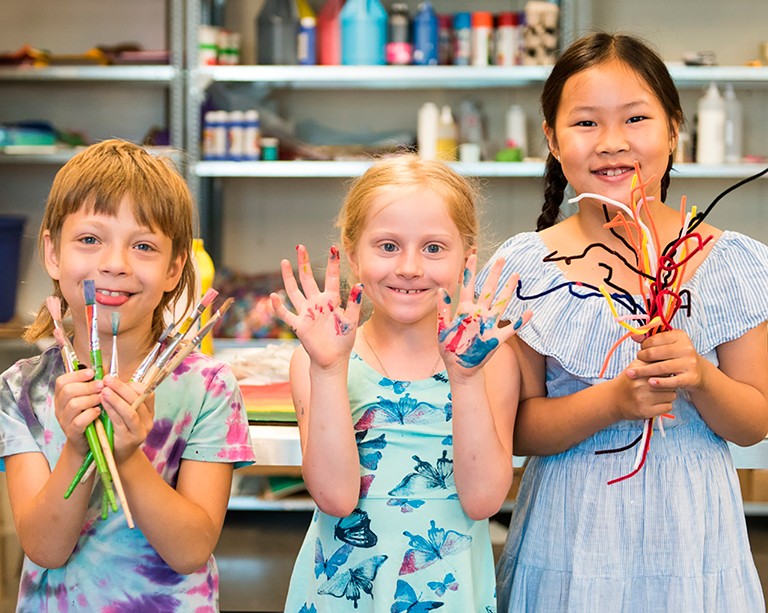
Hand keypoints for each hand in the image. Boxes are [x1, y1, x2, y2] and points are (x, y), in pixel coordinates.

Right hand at [54, 367, 103, 456]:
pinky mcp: (72, 432)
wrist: (87, 441)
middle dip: (88, 386)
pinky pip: (78, 421)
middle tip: (102, 385)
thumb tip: (103, 369)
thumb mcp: (89, 398)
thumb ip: (93, 385)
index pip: (62, 381)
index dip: (77, 375)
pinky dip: (90, 415)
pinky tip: (99, 412)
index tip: (92, 373)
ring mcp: (64, 420)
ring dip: (91, 399)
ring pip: (74, 405)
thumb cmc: (90, 415)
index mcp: (62, 396)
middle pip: (68, 391)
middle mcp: (60, 407)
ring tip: (103, 398)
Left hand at [99, 376, 154, 461]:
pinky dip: (111, 410)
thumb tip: (111, 380)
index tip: (118, 378)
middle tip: (107, 379)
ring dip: (116, 398)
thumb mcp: (124, 415)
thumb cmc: (118, 431)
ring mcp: (140, 432)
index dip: (133, 384)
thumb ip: (123, 401)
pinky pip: (120, 422)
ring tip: (103, 389)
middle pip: (139, 400)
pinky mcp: (128, 440)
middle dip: (122, 388)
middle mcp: (148, 422)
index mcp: (149, 413)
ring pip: (130, 411)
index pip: (147, 393)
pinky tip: (102, 403)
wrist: (117, 457)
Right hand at [270, 244, 362, 369]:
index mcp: (331, 300)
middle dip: (303, 263)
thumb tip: (359, 285)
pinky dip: (279, 306)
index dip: (333, 263)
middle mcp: (316, 302)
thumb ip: (354, 303)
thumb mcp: (351, 321)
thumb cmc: (343, 340)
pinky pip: (286, 314)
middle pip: (307, 278)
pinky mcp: (299, 325)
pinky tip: (273, 296)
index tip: (333, 248)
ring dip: (288, 277)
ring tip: (284, 261)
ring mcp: (306, 312)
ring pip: (294, 291)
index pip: (331, 278)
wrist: (333, 359)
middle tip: (300, 247)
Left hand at [437, 254, 531, 377]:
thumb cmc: (450, 349)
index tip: (472, 254)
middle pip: (488, 289)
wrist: (460, 368)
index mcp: (464, 310)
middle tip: (502, 258)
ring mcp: (488, 324)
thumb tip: (440, 290)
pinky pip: (510, 329)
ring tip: (516, 275)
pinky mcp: (496, 338)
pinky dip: (520, 322)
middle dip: (494, 274)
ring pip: (501, 303)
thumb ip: (443, 310)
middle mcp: (479, 314)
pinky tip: (529, 313)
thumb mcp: (442, 329)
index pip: (467, 286)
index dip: (469, 271)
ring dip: (508, 290)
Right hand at [614, 358, 677, 420]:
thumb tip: (670, 357)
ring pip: (672, 396)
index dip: (668, 373)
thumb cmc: (629, 381)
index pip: (666, 370)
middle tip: (660, 386)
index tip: (665, 375)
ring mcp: (642, 399)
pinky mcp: (645, 411)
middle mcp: (640, 384)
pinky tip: (655, 403)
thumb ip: (651, 360)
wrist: (613, 399)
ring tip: (657, 395)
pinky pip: (668, 407)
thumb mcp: (636, 366)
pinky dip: (664, 405)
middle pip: (671, 383)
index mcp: (639, 371)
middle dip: (669, 385)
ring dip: (668, 396)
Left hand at [628, 329, 702, 390]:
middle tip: (636, 362)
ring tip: (631, 374)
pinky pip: (672, 381)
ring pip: (661, 368)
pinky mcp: (690, 378)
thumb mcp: (667, 344)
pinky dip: (660, 382)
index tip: (641, 350)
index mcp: (679, 336)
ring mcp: (689, 363)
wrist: (698, 372)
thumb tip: (634, 336)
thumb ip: (650, 339)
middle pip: (655, 353)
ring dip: (643, 371)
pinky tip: (650, 383)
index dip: (643, 345)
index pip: (654, 339)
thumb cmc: (676, 356)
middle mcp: (686, 348)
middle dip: (642, 357)